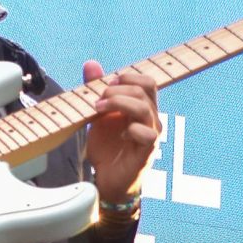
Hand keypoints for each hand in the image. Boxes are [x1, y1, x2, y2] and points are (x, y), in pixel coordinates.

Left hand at [82, 59, 159, 201]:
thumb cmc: (108, 147)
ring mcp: (151, 134)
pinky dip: (131, 130)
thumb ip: (95, 89)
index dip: (128, 77)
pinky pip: (147, 134)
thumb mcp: (97, 114)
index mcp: (142, 107)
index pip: (147, 82)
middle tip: (98, 102)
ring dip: (118, 104)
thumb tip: (91, 63)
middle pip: (144, 90)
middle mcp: (151, 118)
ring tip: (99, 111)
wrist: (107, 178)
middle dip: (116, 91)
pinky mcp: (147, 151)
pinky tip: (120, 136)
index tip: (107, 85)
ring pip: (144, 108)